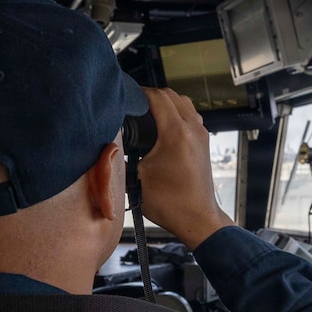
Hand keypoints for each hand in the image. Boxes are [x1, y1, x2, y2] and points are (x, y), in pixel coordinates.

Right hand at [135, 87, 234, 249]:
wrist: (197, 218)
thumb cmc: (170, 202)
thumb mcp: (136, 179)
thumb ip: (120, 157)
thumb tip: (108, 144)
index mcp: (176, 133)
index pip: (157, 97)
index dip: (138, 92)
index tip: (125, 96)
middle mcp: (193, 129)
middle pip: (172, 95)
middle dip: (151, 96)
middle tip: (133, 104)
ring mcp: (201, 134)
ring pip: (183, 103)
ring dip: (166, 102)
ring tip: (147, 113)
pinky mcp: (204, 142)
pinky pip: (190, 115)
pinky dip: (176, 112)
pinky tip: (162, 126)